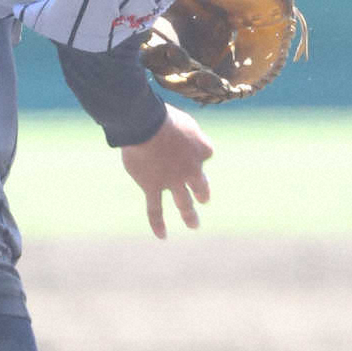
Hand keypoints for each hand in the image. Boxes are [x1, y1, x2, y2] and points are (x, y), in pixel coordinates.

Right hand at [120, 103, 213, 238]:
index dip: (196, 151)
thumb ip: (187, 131)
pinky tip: (163, 235)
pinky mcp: (152, 186)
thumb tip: (183, 137)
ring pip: (184, 203)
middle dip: (203, 193)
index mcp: (201, 148)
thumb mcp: (183, 119)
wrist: (146, 125)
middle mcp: (191, 169)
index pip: (205, 154)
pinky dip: (158, 223)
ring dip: (189, 215)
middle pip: (201, 185)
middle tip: (203, 198)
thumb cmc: (162, 115)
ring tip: (194, 224)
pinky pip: (155, 209)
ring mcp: (172, 180)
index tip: (184, 144)